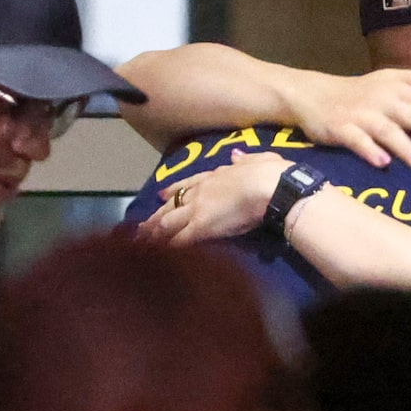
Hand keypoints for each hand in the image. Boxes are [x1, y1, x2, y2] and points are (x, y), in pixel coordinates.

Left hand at [137, 151, 288, 247]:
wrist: (269, 186)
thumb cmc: (268, 173)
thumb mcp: (256, 159)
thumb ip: (244, 160)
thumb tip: (236, 155)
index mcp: (213, 176)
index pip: (187, 183)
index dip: (172, 190)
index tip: (161, 195)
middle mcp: (200, 192)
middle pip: (171, 205)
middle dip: (155, 217)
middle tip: (141, 227)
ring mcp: (198, 210)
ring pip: (168, 223)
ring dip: (155, 233)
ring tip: (142, 242)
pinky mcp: (201, 227)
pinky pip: (180, 240)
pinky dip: (168, 247)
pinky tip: (159, 254)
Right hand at [284, 68, 410, 169]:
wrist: (313, 95)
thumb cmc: (359, 91)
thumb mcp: (390, 80)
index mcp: (397, 88)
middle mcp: (383, 100)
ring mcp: (361, 115)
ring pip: (387, 130)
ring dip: (406, 146)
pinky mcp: (341, 129)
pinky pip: (357, 142)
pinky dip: (370, 151)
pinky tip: (383, 164)